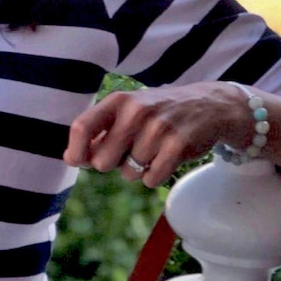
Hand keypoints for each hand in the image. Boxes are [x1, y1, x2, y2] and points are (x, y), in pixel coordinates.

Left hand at [63, 82, 252, 187]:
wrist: (209, 106)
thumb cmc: (158, 114)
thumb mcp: (128, 111)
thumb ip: (100, 132)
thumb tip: (71, 158)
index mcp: (118, 101)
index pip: (81, 127)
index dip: (75, 151)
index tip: (78, 161)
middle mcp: (136, 111)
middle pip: (102, 161)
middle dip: (113, 164)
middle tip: (129, 151)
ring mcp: (158, 128)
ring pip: (129, 173)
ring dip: (138, 169)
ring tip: (153, 149)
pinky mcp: (178, 145)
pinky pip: (151, 179)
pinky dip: (154, 176)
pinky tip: (165, 158)